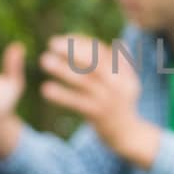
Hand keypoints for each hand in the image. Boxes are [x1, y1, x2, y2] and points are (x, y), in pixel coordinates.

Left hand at [38, 34, 152, 158]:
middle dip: (72, 50)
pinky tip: (45, 89)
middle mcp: (117, 84)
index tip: (65, 38)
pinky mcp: (97, 114)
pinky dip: (61, 95)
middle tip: (52, 43)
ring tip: (44, 60)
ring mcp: (107, 99)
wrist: (127, 134)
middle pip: (94, 62)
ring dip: (63, 69)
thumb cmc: (124, 104)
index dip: (82, 43)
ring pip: (83, 81)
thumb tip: (120, 44)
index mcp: (123, 72)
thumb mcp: (129, 83)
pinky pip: (77, 102)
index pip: (102, 52)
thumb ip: (124, 64)